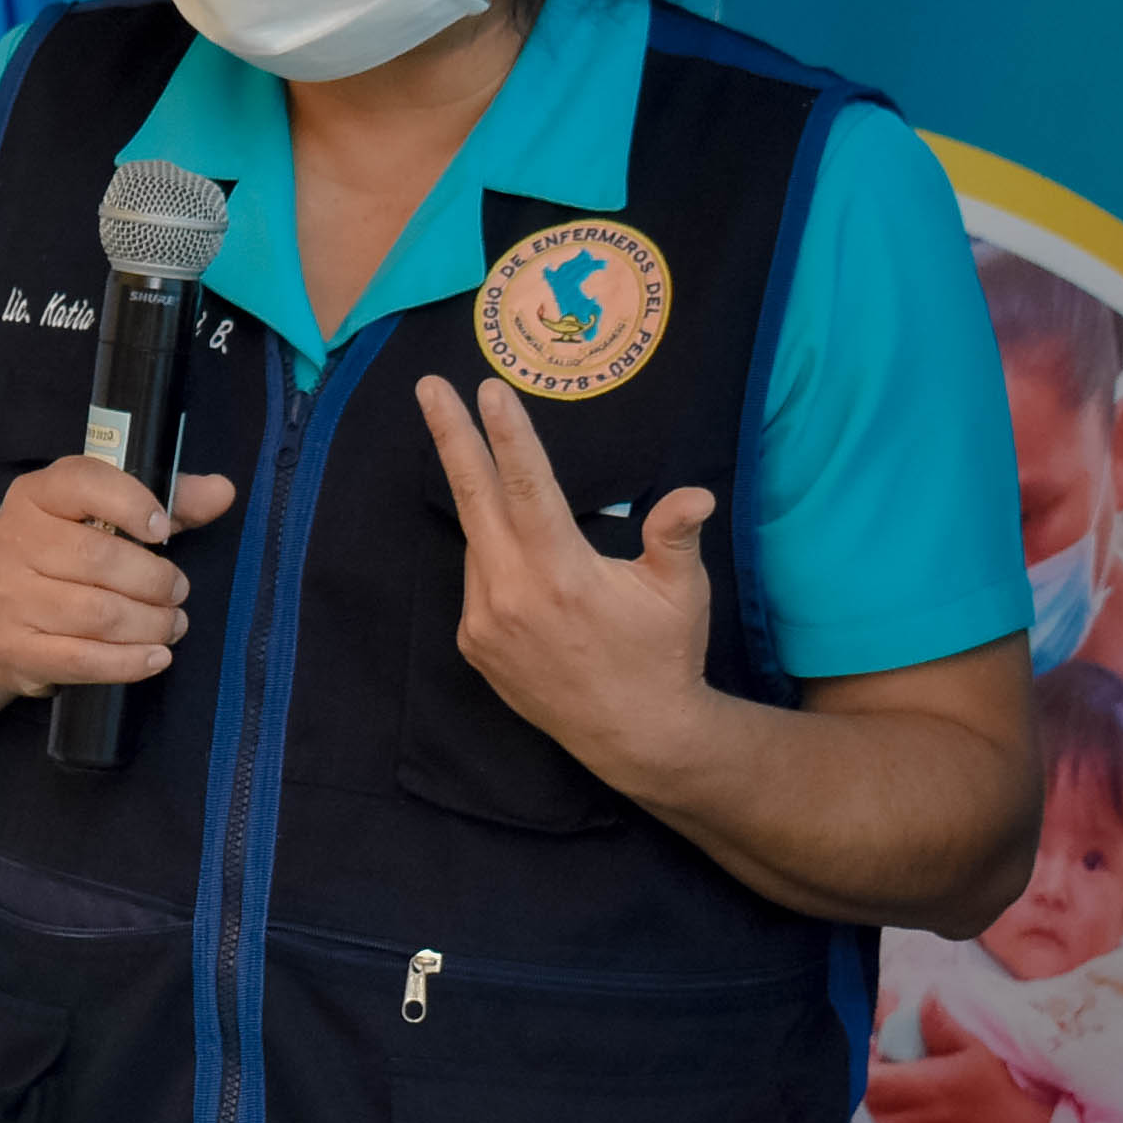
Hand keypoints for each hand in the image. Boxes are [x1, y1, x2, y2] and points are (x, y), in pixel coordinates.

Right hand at [0, 456, 240, 698]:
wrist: (1, 613)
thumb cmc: (71, 555)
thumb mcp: (115, 516)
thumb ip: (171, 501)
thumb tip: (221, 492)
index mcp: (35, 494)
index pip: (82, 483)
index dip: (131, 504)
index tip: (163, 530)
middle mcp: (12, 540)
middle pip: (97, 558)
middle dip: (154, 580)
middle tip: (178, 592)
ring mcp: (8, 596)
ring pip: (96, 614)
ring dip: (150, 624)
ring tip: (172, 624)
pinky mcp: (14, 647)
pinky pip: (82, 659)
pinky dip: (129, 662)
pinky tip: (156, 657)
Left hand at [416, 374, 717, 790]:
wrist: (634, 735)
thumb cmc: (663, 655)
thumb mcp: (681, 592)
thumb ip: (675, 535)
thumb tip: (694, 494)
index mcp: (561, 572)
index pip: (526, 486)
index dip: (507, 434)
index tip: (487, 389)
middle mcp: (511, 594)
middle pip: (473, 496)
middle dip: (451, 436)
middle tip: (429, 387)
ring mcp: (484, 622)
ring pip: (479, 542)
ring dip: (493, 514)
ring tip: (532, 522)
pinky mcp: (473, 645)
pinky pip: (477, 582)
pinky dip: (495, 561)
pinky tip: (528, 575)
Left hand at [866, 1002, 1054, 1122]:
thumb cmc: (998, 1099)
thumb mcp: (974, 1052)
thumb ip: (939, 1024)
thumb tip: (923, 994)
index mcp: (904, 1091)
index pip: (852, 1076)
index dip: (855, 1065)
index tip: (870, 1058)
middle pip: (848, 1106)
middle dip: (855, 1090)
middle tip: (880, 1080)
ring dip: (865, 1119)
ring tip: (890, 1108)